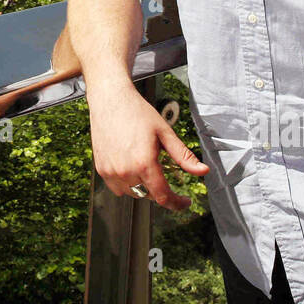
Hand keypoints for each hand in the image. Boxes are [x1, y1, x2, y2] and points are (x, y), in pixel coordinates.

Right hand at [88, 81, 209, 210]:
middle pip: (149, 195)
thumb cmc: (138, 113)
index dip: (177, 203)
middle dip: (160, 189)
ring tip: (143, 163)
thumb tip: (203, 171)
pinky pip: (117, 187)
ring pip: (133, 193)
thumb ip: (184, 156)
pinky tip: (130, 165)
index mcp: (144, 163)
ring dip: (142, 186)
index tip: (184, 202)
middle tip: (161, 168)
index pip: (163, 197)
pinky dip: (127, 183)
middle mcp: (125, 171)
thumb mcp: (165, 133)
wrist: (110, 100)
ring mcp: (110, 172)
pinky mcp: (101, 169)